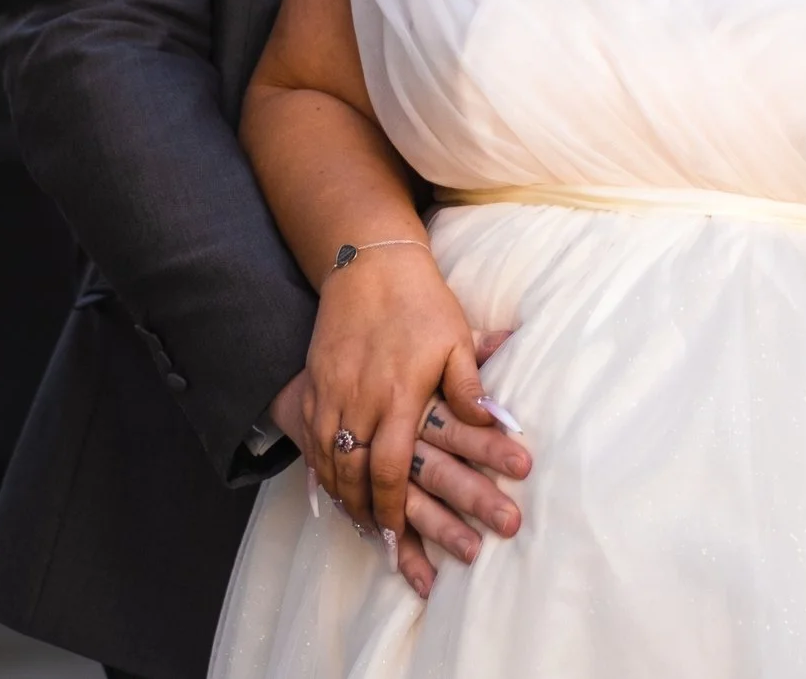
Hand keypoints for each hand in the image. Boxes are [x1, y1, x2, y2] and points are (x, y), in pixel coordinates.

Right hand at [297, 246, 508, 564]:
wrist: (370, 264)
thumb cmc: (421, 303)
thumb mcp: (456, 340)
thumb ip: (471, 386)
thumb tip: (494, 422)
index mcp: (398, 395)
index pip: (392, 467)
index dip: (393, 507)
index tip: (398, 535)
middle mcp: (359, 400)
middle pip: (354, 473)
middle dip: (366, 512)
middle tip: (380, 541)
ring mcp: (331, 392)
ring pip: (328, 461)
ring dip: (342, 495)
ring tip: (359, 521)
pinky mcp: (315, 383)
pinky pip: (312, 439)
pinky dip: (321, 468)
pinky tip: (333, 486)